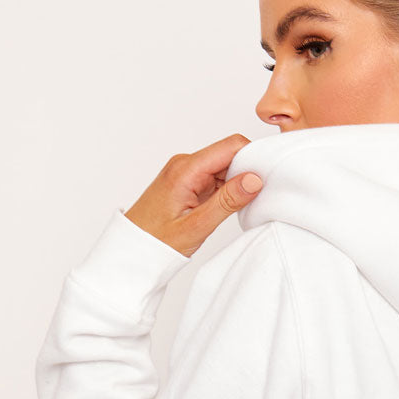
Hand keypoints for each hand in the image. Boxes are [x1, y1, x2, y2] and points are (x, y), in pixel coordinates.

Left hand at [123, 134, 262, 257]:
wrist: (131, 251)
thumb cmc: (155, 242)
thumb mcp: (197, 226)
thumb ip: (227, 201)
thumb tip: (255, 179)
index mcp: (186, 169)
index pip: (231, 146)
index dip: (254, 157)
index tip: (268, 177)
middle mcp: (185, 164)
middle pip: (229, 154)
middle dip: (247, 171)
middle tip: (258, 197)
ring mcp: (186, 173)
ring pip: (224, 167)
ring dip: (237, 183)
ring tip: (239, 208)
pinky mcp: (187, 183)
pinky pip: (215, 178)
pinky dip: (226, 190)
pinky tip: (227, 208)